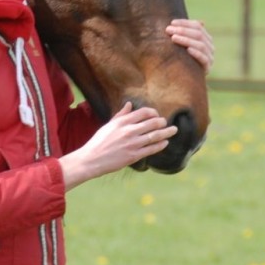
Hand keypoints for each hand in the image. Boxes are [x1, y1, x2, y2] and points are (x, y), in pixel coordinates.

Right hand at [59, 103, 177, 189]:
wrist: (91, 159)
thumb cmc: (98, 142)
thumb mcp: (108, 125)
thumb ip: (121, 115)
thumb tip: (129, 104)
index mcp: (122, 122)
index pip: (143, 112)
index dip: (153, 112)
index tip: (156, 115)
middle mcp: (129, 131)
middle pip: (152, 123)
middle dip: (162, 122)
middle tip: (166, 122)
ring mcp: (132, 144)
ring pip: (154, 136)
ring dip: (166, 132)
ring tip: (173, 130)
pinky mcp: (134, 156)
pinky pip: (151, 149)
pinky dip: (160, 145)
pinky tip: (165, 142)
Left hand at [167, 18, 213, 74]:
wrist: (189, 81)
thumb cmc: (184, 59)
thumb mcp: (183, 45)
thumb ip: (183, 34)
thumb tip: (173, 22)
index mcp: (206, 38)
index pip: (197, 26)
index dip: (185, 23)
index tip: (172, 23)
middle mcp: (210, 46)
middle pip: (198, 34)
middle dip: (183, 30)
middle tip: (169, 30)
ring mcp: (210, 57)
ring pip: (201, 45)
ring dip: (186, 40)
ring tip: (174, 38)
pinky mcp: (208, 68)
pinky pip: (204, 59)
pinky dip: (197, 53)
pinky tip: (187, 50)